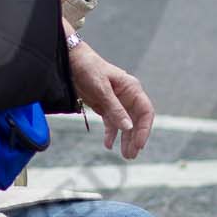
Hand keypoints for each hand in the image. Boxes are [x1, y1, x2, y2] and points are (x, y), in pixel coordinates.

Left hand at [69, 41, 153, 157]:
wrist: (71, 60)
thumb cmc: (89, 69)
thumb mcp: (101, 89)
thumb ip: (114, 108)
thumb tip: (128, 127)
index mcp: (131, 88)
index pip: (145, 111)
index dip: (144, 129)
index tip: (139, 144)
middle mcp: (127, 96)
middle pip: (136, 121)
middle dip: (135, 138)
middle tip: (131, 155)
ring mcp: (116, 102)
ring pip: (125, 124)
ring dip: (125, 139)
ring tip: (125, 155)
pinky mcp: (105, 106)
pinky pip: (112, 122)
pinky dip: (111, 134)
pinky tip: (108, 145)